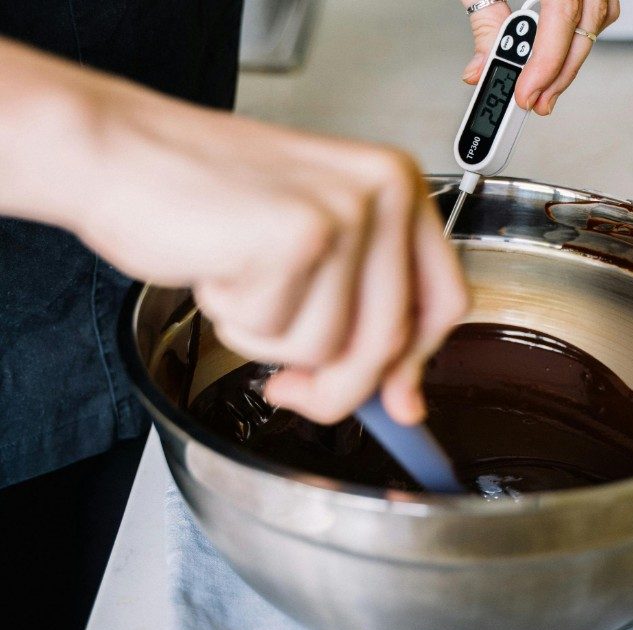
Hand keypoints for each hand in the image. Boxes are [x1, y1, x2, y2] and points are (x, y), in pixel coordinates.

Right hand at [0, 40, 468, 427]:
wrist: (118, 152)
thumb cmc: (207, 197)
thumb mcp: (310, 249)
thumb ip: (363, 313)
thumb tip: (402, 402)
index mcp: (397, 185)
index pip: (444, 300)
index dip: (417, 364)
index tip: (396, 403)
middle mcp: (384, 189)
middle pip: (388, 340)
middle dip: (335, 385)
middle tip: (289, 386)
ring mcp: (344, 210)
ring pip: (331, 346)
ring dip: (270, 338)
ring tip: (239, 279)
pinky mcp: (298, 236)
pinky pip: (280, 335)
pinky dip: (239, 321)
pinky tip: (220, 268)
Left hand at [461, 0, 619, 113]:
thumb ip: (485, 22)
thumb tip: (479, 70)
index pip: (562, 20)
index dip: (544, 65)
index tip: (525, 95)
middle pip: (584, 31)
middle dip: (557, 77)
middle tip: (534, 105)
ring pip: (596, 26)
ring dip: (569, 62)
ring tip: (543, 89)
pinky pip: (597, 13)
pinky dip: (577, 39)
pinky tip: (558, 54)